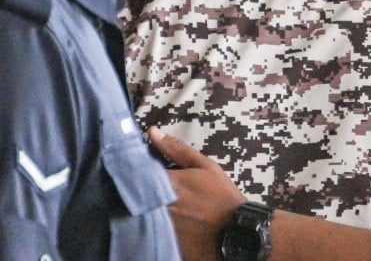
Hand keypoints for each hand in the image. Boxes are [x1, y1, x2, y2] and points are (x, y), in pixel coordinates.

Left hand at [148, 127, 246, 260]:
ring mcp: (160, 223)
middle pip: (136, 192)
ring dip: (143, 205)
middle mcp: (159, 203)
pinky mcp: (163, 238)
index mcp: (167, 182)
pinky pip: (149, 227)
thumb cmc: (221, 195)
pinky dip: (151, 221)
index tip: (137, 165)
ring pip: (141, 210)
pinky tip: (162, 218)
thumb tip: (152, 132)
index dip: (136, 168)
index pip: (137, 171)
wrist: (233, 229)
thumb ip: (176, 149)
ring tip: (156, 202)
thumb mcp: (205, 166)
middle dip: (138, 187)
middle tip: (148, 185)